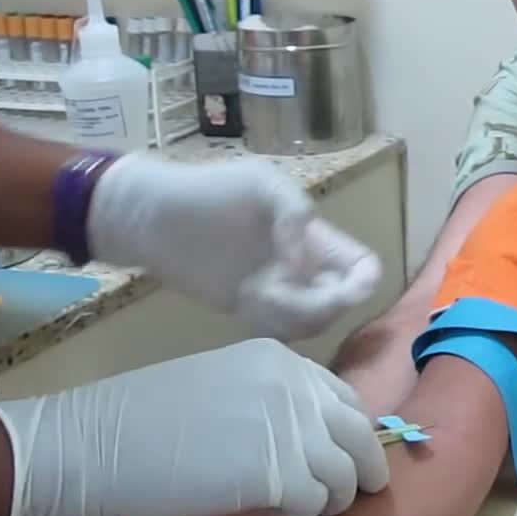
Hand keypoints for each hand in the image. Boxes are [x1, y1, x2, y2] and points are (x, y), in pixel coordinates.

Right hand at [0, 338, 389, 515]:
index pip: (342, 397)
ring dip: (332, 496)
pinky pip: (316, 500)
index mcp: (280, 359)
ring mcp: (290, 428)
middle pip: (358, 433)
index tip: (341, 454)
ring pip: (346, 473)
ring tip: (304, 506)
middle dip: (362, 466)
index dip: (347, 432)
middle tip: (352, 491)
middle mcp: (294, 386)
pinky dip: (303, 512)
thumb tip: (307, 433)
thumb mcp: (222, 384)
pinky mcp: (278, 474)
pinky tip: (277, 511)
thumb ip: (270, 399)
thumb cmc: (141, 416)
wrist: (94, 443)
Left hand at [86, 152, 382, 340]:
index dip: (363, 283)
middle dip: (321, 306)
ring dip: (290, 317)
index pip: (363, 267)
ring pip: (311, 323)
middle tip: (279, 292)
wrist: (152, 219)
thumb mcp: (261, 182)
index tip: (343, 291)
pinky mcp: (250, 310)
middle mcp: (304, 267)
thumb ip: (295, 210)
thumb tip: (301, 264)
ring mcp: (278, 291)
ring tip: (254, 295)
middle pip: (340, 302)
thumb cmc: (209, 191)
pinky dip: (270, 328)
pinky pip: (279, 333)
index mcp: (316, 236)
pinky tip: (244, 306)